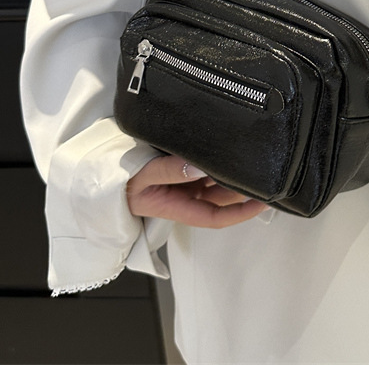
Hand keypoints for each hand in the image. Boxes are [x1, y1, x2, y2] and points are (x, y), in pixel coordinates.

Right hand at [126, 155, 266, 227]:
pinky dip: (219, 162)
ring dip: (232, 174)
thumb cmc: (122, 181)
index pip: (217, 217)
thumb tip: (201, 167)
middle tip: (263, 170)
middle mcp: (187, 198)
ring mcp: (186, 184)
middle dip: (243, 188)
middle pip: (223, 198)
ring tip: (250, 158)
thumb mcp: (144, 175)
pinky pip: (207, 169)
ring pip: (218, 182)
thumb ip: (172, 170)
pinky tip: (229, 150)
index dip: (242, 212)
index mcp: (179, 208)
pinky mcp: (184, 171)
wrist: (104, 177)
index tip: (262, 201)